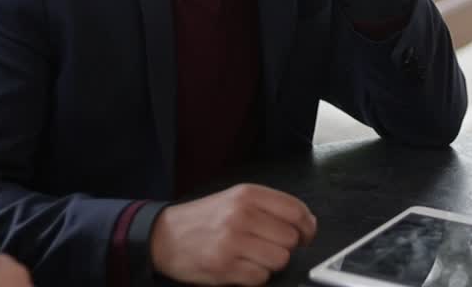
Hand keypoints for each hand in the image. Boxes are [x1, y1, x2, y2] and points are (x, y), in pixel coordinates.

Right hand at [150, 183, 317, 285]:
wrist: (164, 236)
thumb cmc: (203, 219)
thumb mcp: (235, 199)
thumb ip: (270, 207)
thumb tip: (306, 223)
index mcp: (247, 194)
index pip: (296, 210)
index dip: (307, 227)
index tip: (306, 234)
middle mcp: (241, 215)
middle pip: (290, 238)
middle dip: (286, 247)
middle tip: (270, 246)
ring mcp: (232, 242)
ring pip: (279, 259)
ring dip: (271, 263)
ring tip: (254, 256)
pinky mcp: (224, 267)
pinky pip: (261, 277)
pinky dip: (256, 276)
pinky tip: (242, 267)